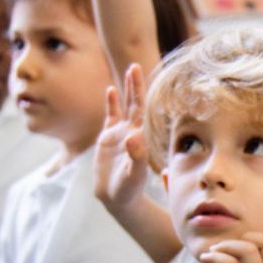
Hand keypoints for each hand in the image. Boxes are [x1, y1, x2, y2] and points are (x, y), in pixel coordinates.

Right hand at [95, 62, 151, 210]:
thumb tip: (133, 136)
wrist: (116, 197)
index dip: (148, 96)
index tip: (154, 79)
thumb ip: (135, 156)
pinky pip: (111, 116)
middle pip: (136, 103)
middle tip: (136, 66)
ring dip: (127, 89)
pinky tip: (111, 89)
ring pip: (125, 106)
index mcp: (142, 138)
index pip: (146, 113)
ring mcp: (121, 133)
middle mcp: (133, 131)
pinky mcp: (108, 137)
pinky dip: (111, 103)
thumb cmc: (128, 188)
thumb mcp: (133, 174)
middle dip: (137, 85)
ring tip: (131, 69)